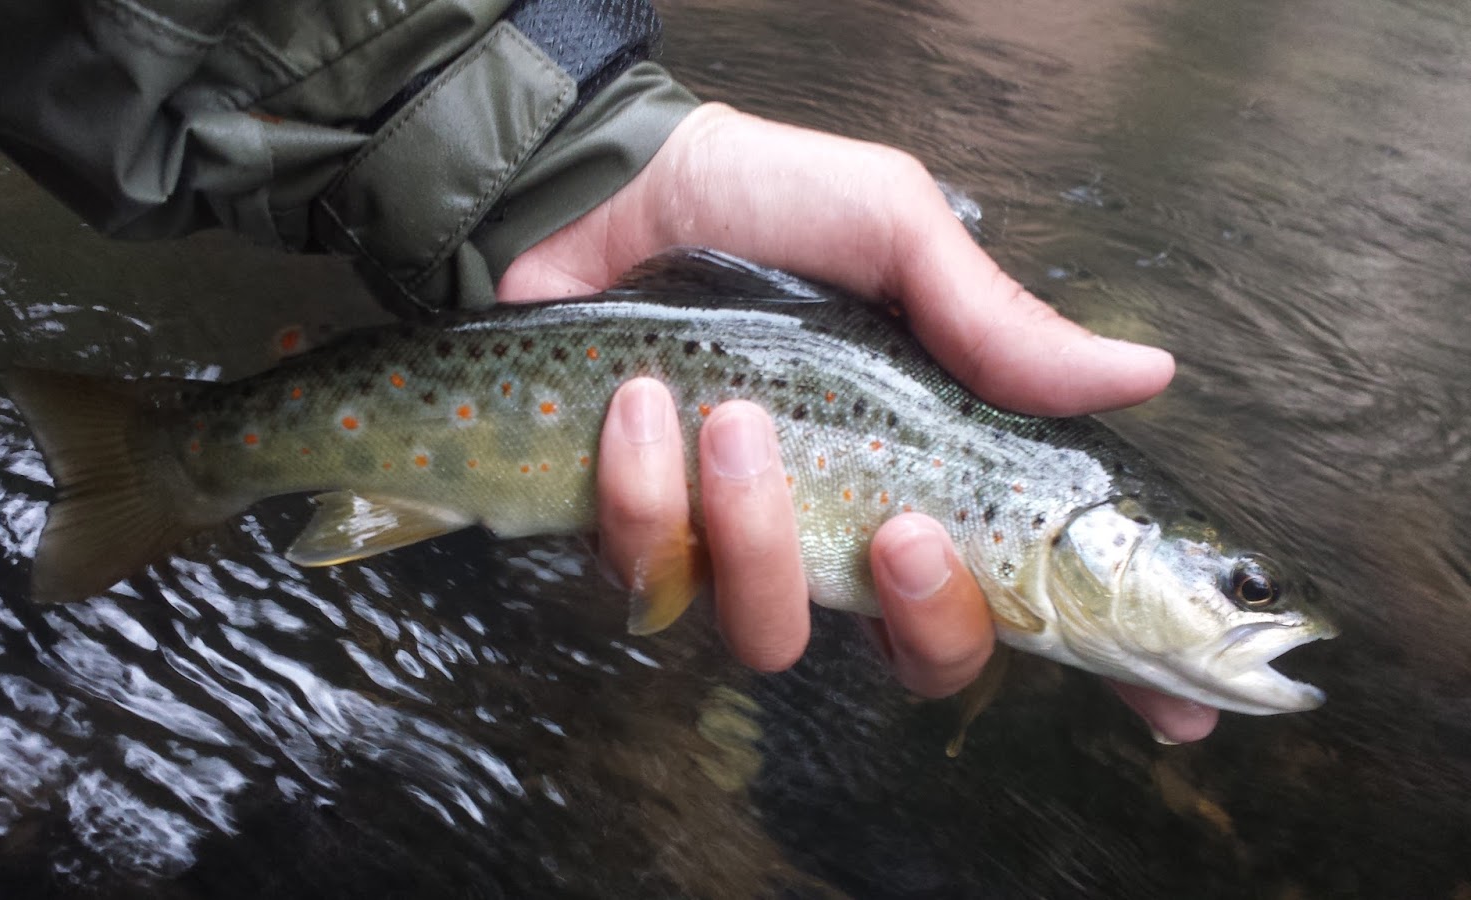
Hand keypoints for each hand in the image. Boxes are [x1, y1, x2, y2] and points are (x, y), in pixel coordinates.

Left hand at [498, 104, 1216, 742]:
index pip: (1034, 584)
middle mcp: (845, 524)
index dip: (1112, 662)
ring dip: (758, 531)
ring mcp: (739, 545)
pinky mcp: (639, 537)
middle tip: (906, 527)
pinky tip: (639, 403)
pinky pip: (656, 577)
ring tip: (733, 417)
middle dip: (928, 617)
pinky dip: (647, 491)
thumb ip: (996, 324)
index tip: (1182, 711)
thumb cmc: (755, 203)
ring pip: (776, 634)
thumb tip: (1145, 377)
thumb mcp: (892, 233)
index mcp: (927, 461)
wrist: (600, 192)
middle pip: (924, 659)